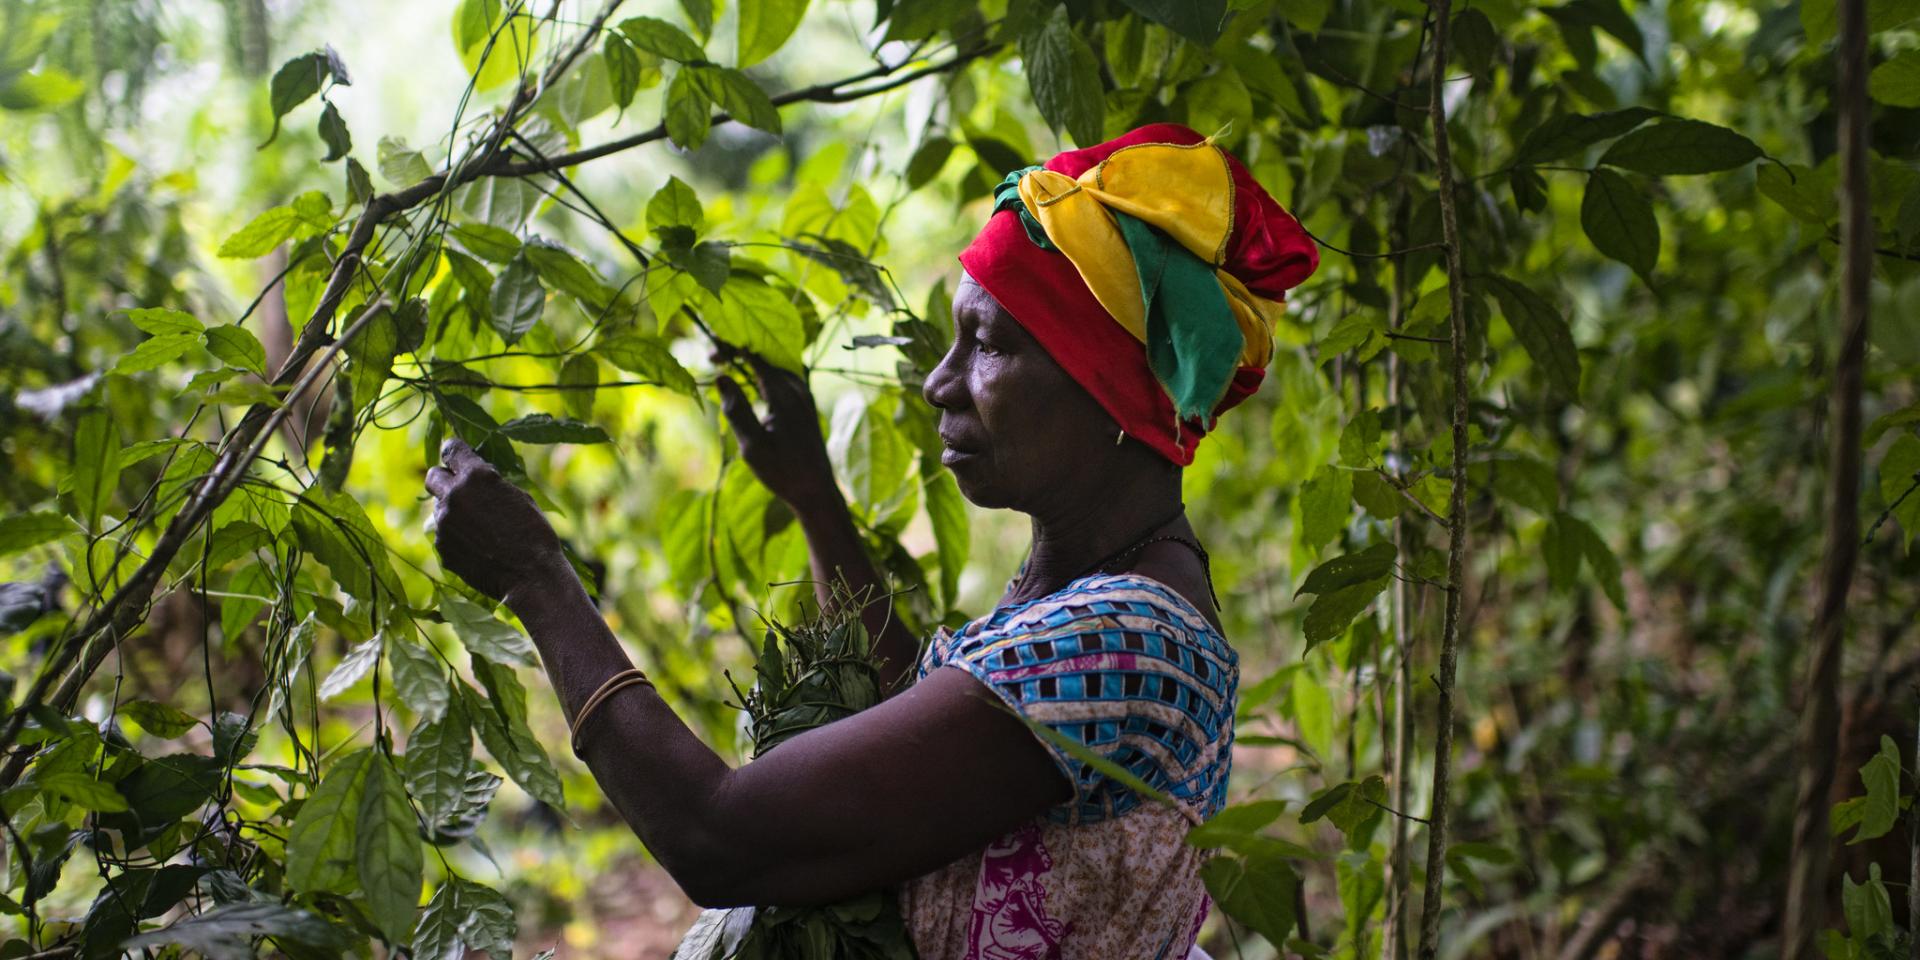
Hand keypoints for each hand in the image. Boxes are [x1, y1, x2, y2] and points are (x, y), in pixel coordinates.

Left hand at [425, 439, 566, 605]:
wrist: (531, 575)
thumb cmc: (534, 532)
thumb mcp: (518, 496)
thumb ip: (490, 484)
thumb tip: (474, 480)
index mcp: (476, 477)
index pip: (451, 449)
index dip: (455, 453)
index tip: (459, 459)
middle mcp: (454, 496)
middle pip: (433, 476)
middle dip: (445, 479)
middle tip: (462, 491)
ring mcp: (444, 523)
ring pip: (439, 508)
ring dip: (454, 512)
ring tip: (480, 528)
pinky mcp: (442, 547)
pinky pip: (444, 534)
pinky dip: (456, 536)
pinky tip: (478, 547)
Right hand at [714, 349, 839, 510]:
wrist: (816, 490)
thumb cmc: (782, 472)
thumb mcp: (752, 446)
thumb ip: (736, 410)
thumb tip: (721, 377)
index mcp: (786, 396)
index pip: (756, 357)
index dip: (732, 349)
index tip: (710, 355)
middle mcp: (799, 390)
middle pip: (766, 358)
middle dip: (739, 353)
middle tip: (713, 359)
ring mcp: (805, 396)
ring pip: (775, 367)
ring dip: (751, 363)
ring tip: (727, 364)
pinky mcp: (806, 404)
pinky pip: (782, 378)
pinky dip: (763, 375)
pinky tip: (751, 383)